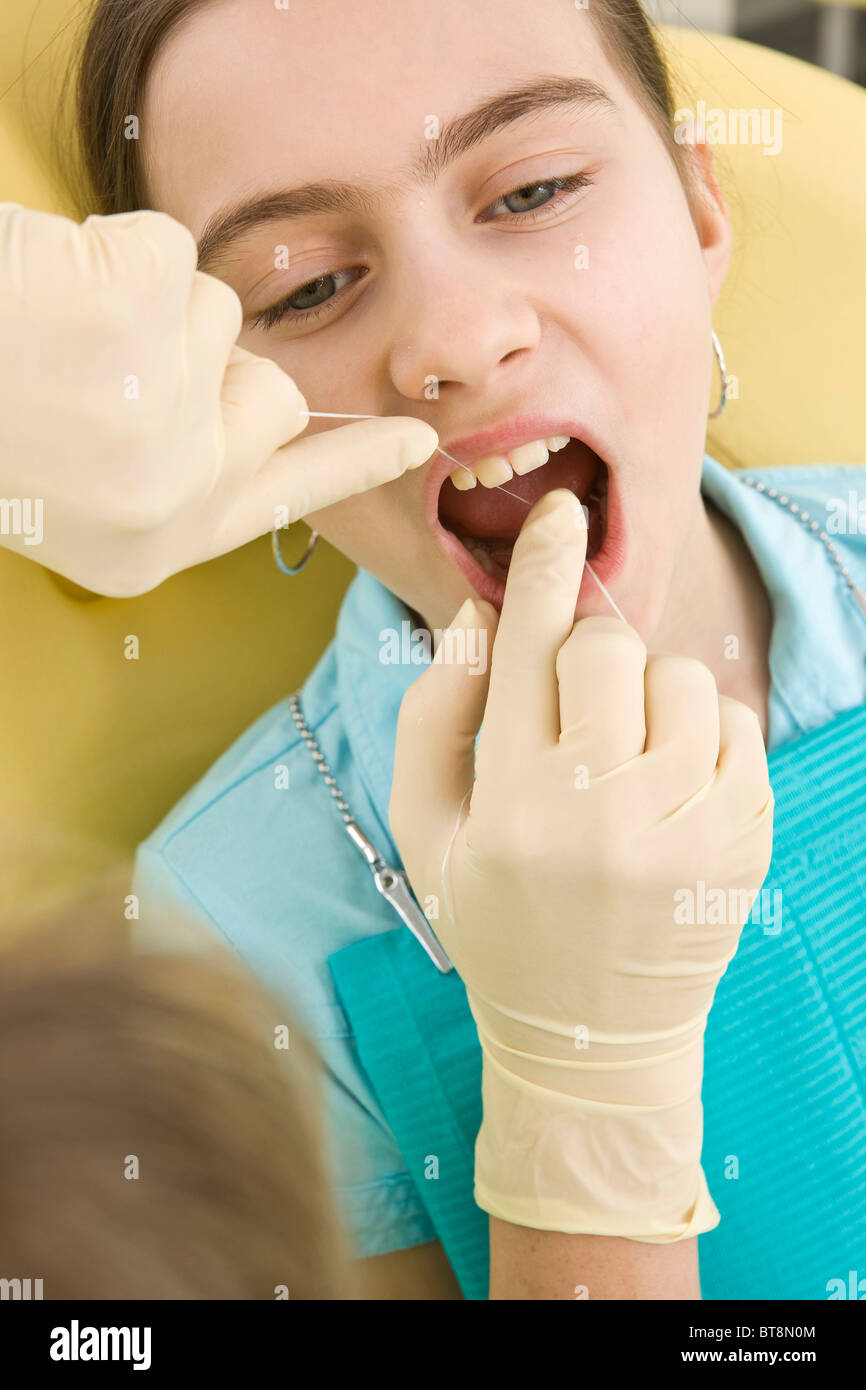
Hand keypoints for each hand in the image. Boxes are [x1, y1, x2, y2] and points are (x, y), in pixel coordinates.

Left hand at [0, 204, 437, 595]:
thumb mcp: (85, 508)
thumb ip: (185, 480)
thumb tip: (274, 423)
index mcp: (154, 544)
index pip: (290, 501)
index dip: (356, 464)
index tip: (417, 442)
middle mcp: (175, 491)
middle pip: (269, 394)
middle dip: (209, 366)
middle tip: (109, 375)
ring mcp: (163, 400)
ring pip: (216, 314)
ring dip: (145, 308)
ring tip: (54, 338)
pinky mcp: (140, 309)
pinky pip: (166, 247)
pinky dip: (109, 253)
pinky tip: (51, 293)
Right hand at [390, 488, 773, 1240]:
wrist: (589, 1039)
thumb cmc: (493, 923)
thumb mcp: (426, 832)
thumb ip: (435, 713)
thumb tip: (479, 610)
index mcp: (513, 804)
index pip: (528, 647)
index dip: (544, 567)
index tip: (562, 512)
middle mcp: (604, 813)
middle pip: (610, 650)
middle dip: (589, 654)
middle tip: (574, 706)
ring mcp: (688, 830)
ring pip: (682, 680)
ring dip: (648, 697)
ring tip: (624, 761)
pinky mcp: (745, 842)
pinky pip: (737, 726)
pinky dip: (700, 734)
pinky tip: (669, 788)